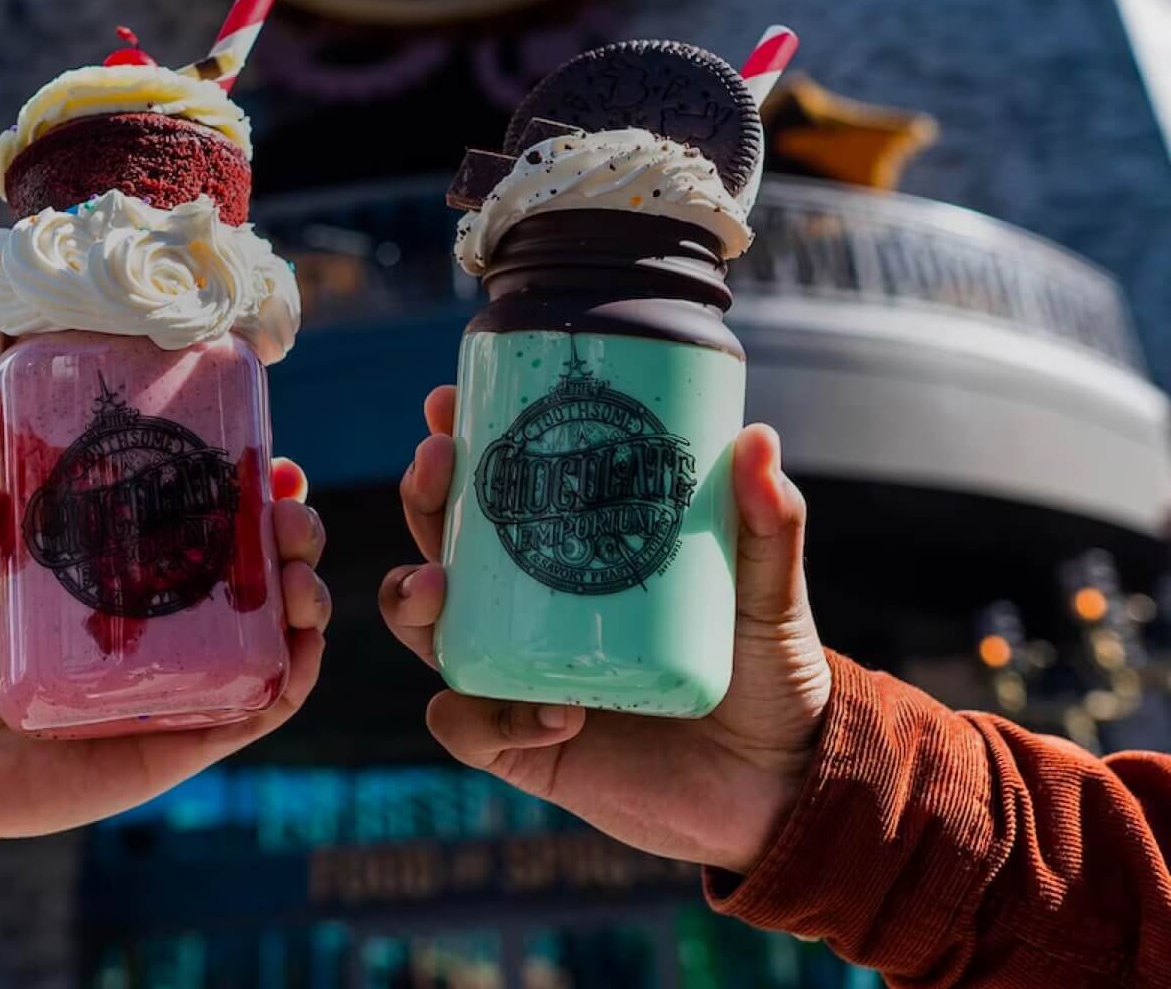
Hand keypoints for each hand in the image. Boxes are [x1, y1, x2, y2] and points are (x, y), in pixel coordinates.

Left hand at [0, 461, 326, 944]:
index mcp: (142, 563)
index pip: (219, 513)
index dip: (260, 486)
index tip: (274, 467)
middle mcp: (182, 613)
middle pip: (266, 562)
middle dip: (297, 533)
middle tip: (290, 523)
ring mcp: (195, 673)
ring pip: (281, 629)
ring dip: (308, 598)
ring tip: (297, 587)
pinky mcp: (197, 733)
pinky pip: (265, 702)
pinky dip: (297, 675)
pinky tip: (300, 653)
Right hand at [379, 389, 829, 875]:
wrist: (779, 789)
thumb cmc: (768, 675)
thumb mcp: (765, 594)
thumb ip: (770, 526)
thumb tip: (757, 440)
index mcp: (568, 553)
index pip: (495, 488)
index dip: (455, 445)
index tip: (447, 404)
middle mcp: (527, 609)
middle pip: (440, 544)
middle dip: (422, 500)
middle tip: (438, 465)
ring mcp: (517, 675)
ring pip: (426, 628)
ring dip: (412, 598)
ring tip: (442, 585)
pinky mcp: (522, 747)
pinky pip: (468, 728)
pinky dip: (490, 718)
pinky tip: (557, 714)